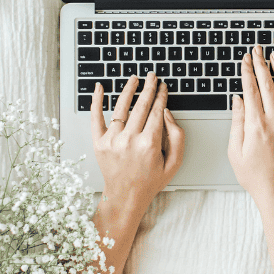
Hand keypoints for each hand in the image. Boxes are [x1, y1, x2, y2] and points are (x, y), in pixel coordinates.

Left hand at [91, 72, 184, 214]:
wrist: (126, 197)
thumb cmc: (150, 180)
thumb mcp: (174, 163)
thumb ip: (177, 136)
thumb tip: (166, 113)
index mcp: (149, 144)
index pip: (156, 111)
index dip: (161, 96)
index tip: (163, 87)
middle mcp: (129, 140)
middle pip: (141, 105)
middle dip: (149, 88)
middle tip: (153, 76)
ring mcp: (112, 140)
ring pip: (121, 107)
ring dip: (128, 89)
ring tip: (135, 79)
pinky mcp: (99, 142)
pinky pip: (95, 117)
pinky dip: (96, 101)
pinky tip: (99, 87)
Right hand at [228, 45, 273, 208]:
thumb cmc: (254, 175)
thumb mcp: (235, 150)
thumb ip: (236, 122)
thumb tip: (238, 100)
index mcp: (256, 125)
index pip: (251, 90)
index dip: (247, 71)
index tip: (245, 59)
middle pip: (267, 84)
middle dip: (261, 64)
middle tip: (257, 50)